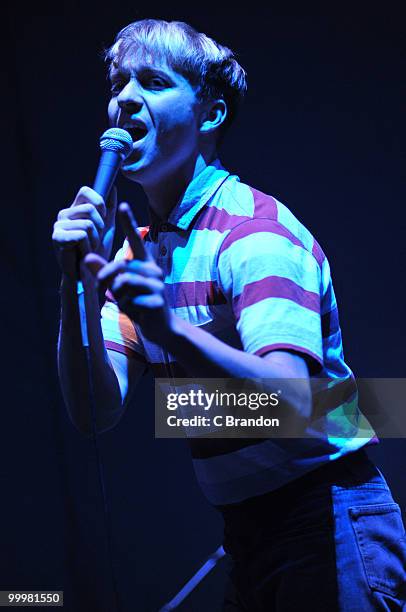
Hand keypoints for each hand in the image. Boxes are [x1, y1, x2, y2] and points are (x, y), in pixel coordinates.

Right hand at [52, 186, 116, 279]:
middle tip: (94, 240)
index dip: (99, 203)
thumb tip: (113, 188)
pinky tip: (82, 253)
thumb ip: (110, 209)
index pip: (85, 191)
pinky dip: (87, 247)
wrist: (88, 274)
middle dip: (100, 227)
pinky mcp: (57, 237)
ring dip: (94, 240)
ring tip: (88, 248)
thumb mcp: (107, 227)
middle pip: (91, 209)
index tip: (103, 219)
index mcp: (75, 209)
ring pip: (88, 224)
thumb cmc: (96, 251)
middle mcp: (64, 214)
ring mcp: (59, 225)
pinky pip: (81, 235)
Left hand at [84, 203, 172, 343]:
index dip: (128, 223)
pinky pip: (131, 300)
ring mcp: (157, 284)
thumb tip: (86, 257)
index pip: (135, 240)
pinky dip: (128, 307)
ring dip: (117, 294)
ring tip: (124, 302)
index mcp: (144, 263)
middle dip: (105, 279)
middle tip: (104, 290)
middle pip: (119, 266)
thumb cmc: (138, 303)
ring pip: (123, 282)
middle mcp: (153, 269)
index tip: (123, 205)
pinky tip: (137, 312)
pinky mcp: (158, 300)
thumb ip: (104, 271)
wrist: (160, 327)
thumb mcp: (118, 286)